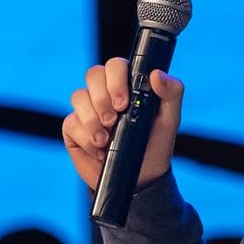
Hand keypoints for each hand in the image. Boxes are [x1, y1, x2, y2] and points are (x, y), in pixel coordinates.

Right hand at [62, 58, 184, 191]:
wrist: (141, 177)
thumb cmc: (155, 143)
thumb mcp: (170, 119)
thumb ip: (172, 93)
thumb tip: (156, 74)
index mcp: (127, 85)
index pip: (115, 65)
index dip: (116, 79)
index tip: (124, 103)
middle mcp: (105, 93)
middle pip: (93, 75)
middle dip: (102, 98)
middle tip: (113, 120)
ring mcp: (88, 110)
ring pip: (78, 97)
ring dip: (92, 119)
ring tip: (106, 140)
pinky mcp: (74, 129)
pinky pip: (71, 123)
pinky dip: (86, 138)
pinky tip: (99, 151)